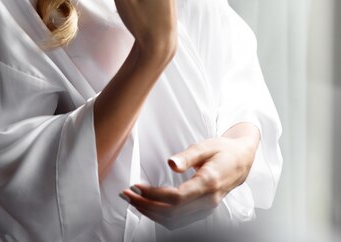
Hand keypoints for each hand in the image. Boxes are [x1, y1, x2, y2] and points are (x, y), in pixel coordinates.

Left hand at [120, 125, 259, 229]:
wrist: (241, 161)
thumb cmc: (222, 151)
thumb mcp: (205, 146)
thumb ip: (187, 156)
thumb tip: (170, 163)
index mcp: (209, 183)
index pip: (176, 198)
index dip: (153, 195)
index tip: (136, 186)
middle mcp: (208, 201)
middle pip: (172, 213)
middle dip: (145, 205)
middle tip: (126, 194)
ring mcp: (206, 209)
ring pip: (174, 221)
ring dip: (150, 213)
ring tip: (132, 200)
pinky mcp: (202, 211)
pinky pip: (178, 221)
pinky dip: (160, 216)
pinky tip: (148, 206)